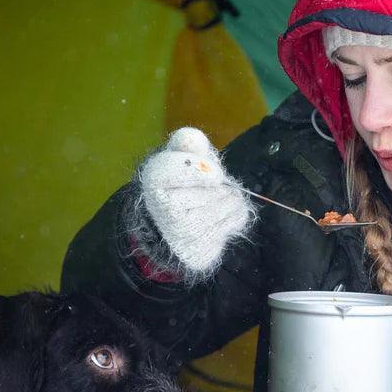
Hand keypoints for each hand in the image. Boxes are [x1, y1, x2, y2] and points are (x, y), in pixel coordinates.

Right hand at [135, 127, 253, 278]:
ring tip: (215, 200)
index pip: (185, 168)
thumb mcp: (180, 157)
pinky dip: (235, 214)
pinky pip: (236, 221)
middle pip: (215, 188)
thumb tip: (194, 140)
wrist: (169, 227)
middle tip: (209, 188)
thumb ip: (188, 143)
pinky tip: (219, 216)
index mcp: (155, 179)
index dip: (204, 169)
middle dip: (219, 184)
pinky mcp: (200, 251)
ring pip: (229, 204)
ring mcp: (182, 236)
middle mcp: (164, 211)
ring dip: (230, 198)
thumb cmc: (179, 186)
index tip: (216, 173)